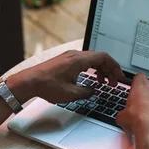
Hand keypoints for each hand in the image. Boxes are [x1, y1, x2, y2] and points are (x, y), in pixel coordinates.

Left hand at [7, 50, 124, 103]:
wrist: (29, 82)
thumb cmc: (47, 86)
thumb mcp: (71, 94)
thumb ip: (87, 92)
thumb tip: (94, 90)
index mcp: (79, 60)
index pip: (104, 57)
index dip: (114, 67)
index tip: (119, 76)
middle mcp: (75, 55)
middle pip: (99, 58)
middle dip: (109, 70)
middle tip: (113, 82)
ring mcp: (69, 57)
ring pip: (91, 60)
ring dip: (100, 70)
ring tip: (103, 83)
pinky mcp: (64, 60)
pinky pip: (83, 61)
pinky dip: (90, 69)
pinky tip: (90, 79)